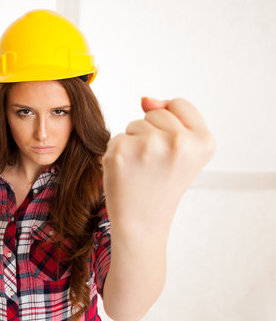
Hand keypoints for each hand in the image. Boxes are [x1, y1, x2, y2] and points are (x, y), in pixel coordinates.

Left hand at [102, 97, 215, 235]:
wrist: (142, 221)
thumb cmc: (162, 184)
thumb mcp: (183, 150)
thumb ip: (171, 116)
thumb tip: (145, 99)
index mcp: (203, 141)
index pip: (179, 104)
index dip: (171, 126)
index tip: (171, 153)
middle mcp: (179, 142)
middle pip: (155, 113)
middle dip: (152, 134)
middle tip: (155, 165)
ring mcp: (148, 146)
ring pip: (134, 124)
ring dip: (134, 143)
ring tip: (141, 169)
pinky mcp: (121, 151)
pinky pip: (117, 137)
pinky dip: (118, 153)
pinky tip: (126, 172)